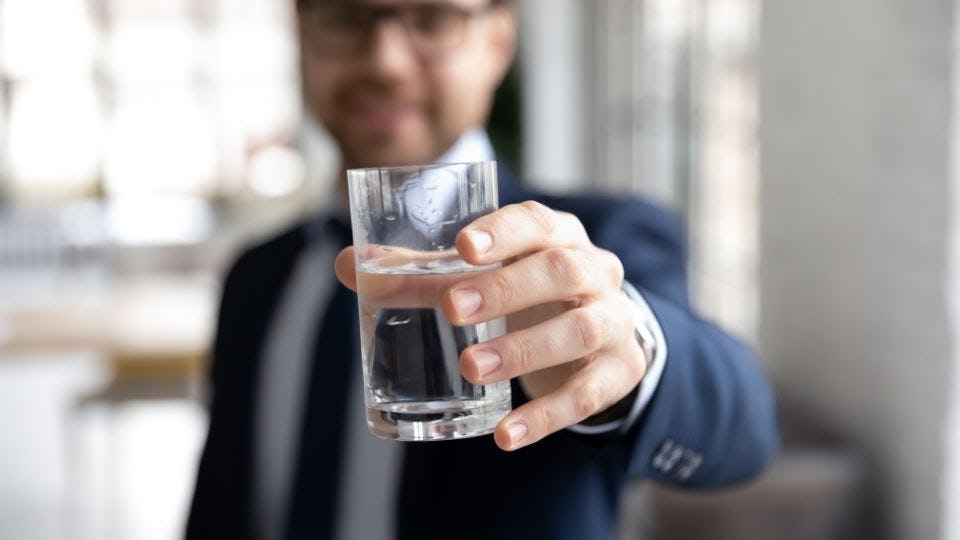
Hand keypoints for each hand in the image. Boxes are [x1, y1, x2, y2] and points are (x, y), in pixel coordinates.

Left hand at [335, 201, 647, 450]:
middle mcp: (595, 270)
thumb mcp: (487, 276)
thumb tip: (350, 265)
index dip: (504, 232)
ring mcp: (615, 320)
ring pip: (580, 330)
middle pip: (561, 271)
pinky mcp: (621, 369)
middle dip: (506, 290)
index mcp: (558, 235)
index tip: (464, 247)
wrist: (602, 334)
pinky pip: (589, 393)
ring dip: (524, 350)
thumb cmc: (529, 293)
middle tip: (453, 311)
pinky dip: (546, 416)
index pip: (537, 222)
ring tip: (472, 368)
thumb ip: (422, 274)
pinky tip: (506, 436)